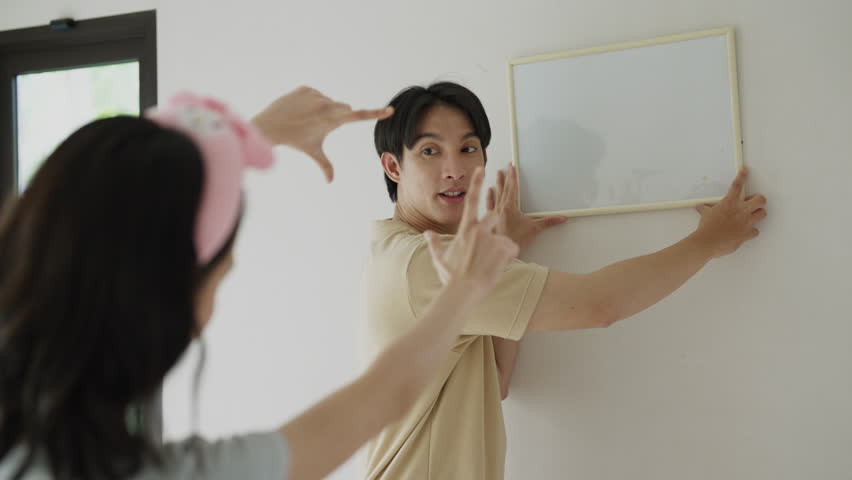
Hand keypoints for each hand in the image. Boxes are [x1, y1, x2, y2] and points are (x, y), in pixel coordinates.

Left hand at [251, 87, 393, 181]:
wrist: (269, 127)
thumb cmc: (295, 142)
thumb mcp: (313, 152)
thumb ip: (325, 166)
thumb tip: (329, 181)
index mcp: (332, 120)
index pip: (358, 116)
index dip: (375, 114)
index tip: (390, 110)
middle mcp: (325, 105)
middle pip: (344, 108)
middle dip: (339, 115)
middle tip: (321, 125)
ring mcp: (315, 95)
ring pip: (329, 101)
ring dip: (324, 108)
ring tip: (306, 118)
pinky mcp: (305, 88)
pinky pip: (315, 94)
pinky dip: (311, 101)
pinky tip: (298, 109)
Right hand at [424, 167, 518, 294]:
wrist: (465, 291)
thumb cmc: (451, 276)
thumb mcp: (439, 258)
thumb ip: (435, 243)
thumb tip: (427, 233)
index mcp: (466, 229)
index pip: (471, 200)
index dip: (477, 183)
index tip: (481, 168)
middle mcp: (481, 230)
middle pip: (494, 217)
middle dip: (493, 228)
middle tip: (487, 245)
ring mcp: (493, 239)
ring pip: (503, 238)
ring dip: (499, 249)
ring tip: (489, 265)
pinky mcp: (505, 249)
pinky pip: (512, 249)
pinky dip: (508, 257)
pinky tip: (497, 267)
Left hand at [487, 164, 565, 251]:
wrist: (501, 251)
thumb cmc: (516, 240)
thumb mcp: (534, 229)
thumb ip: (548, 222)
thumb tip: (562, 218)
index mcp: (510, 206)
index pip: (512, 187)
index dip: (513, 176)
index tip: (512, 166)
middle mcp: (500, 208)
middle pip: (503, 189)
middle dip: (504, 177)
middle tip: (505, 168)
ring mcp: (493, 214)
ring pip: (495, 195)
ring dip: (497, 185)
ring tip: (497, 175)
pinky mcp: (489, 221)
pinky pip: (488, 206)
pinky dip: (489, 198)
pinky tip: (489, 192)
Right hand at [693, 168, 766, 257]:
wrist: (707, 242)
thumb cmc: (706, 228)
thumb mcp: (705, 215)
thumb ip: (705, 209)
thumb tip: (700, 207)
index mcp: (729, 203)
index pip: (737, 185)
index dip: (742, 176)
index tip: (745, 170)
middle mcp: (740, 210)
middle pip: (760, 199)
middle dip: (759, 199)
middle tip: (753, 202)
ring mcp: (746, 222)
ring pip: (762, 213)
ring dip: (758, 214)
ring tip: (751, 216)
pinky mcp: (747, 233)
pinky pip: (756, 231)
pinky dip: (751, 231)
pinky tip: (746, 232)